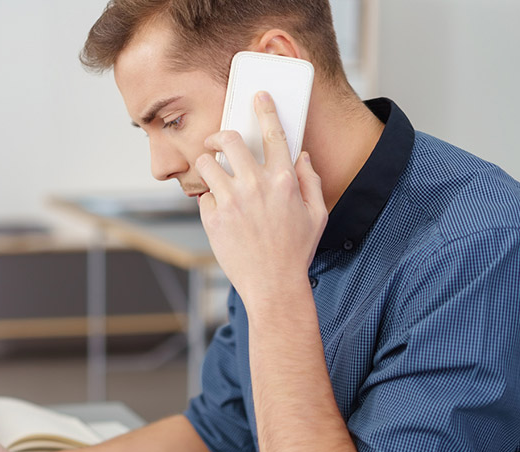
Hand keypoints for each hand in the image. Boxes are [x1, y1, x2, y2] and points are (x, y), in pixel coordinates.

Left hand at [195, 91, 326, 306]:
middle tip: (215, 143)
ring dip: (207, 165)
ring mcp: (232, 200)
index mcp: (285, 180)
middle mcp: (256, 185)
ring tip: (213, 176)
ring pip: (207, 164)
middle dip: (218, 135)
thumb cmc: (295, 251)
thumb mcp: (317, 214)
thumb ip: (310, 181)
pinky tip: (220, 213)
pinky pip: (203, 196)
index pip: (274, 134)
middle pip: (228, 140)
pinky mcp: (213, 217)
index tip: (257, 97)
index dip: (264, 110)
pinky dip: (209, 201)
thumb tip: (300, 156)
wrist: (273, 285)